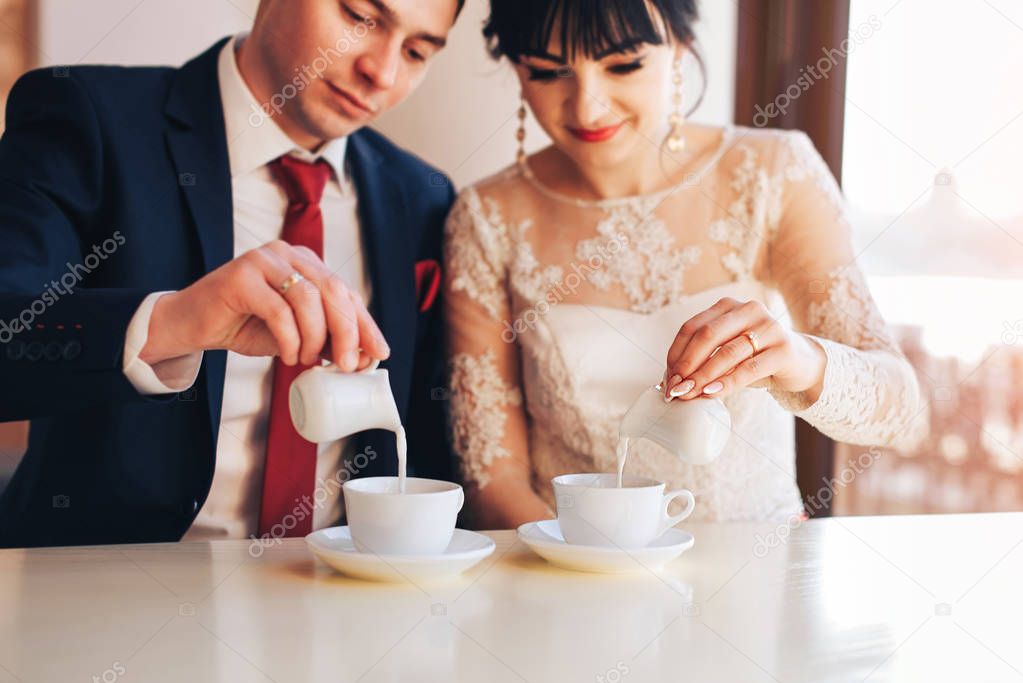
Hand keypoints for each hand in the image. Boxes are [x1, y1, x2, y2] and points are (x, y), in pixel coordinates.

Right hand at [139, 240, 389, 370]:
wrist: (193, 325)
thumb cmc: (246, 325)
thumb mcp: (296, 335)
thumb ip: (326, 339)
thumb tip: (361, 358)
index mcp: (306, 263)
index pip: (345, 293)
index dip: (365, 324)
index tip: (380, 352)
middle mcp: (288, 254)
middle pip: (333, 291)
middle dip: (347, 332)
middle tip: (347, 364)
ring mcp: (263, 260)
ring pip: (308, 299)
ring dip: (314, 338)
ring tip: (306, 360)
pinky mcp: (240, 276)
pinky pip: (279, 310)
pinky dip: (290, 338)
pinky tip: (288, 354)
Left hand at [660, 297, 825, 401]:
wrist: (800, 363)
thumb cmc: (755, 358)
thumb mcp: (727, 353)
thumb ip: (703, 359)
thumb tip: (670, 382)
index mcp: (728, 306)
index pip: (692, 327)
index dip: (676, 353)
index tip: (667, 378)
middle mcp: (749, 310)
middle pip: (707, 336)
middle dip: (686, 365)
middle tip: (675, 388)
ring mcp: (769, 327)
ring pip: (727, 353)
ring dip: (703, 376)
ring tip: (688, 393)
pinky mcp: (784, 349)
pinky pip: (749, 369)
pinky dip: (727, 383)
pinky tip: (711, 394)